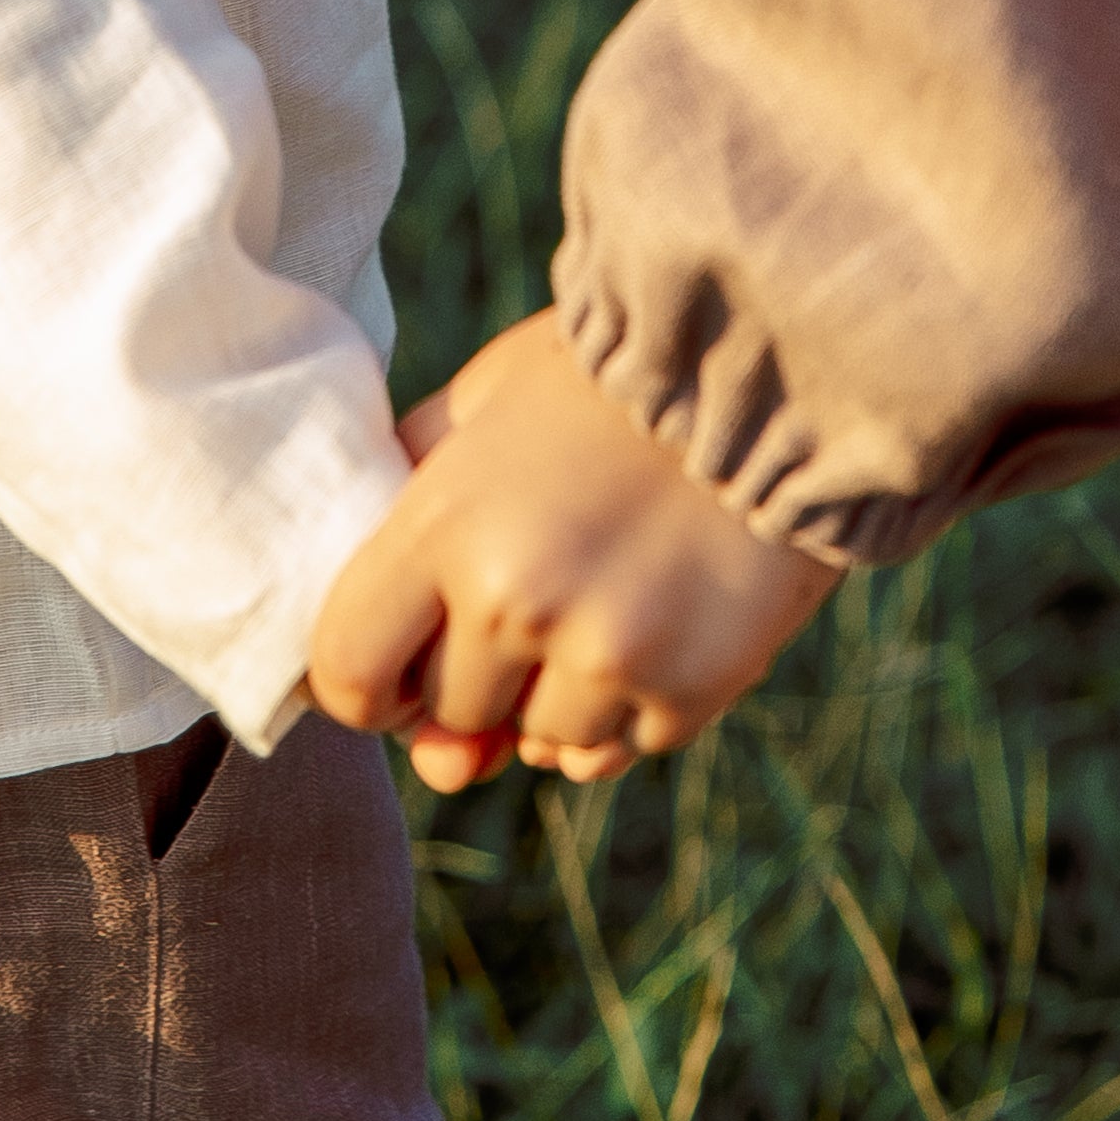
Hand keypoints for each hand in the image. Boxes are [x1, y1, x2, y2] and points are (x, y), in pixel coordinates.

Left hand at [308, 310, 839, 794]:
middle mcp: (517, 601)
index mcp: (445, 524)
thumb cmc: (609, 380)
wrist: (774, 370)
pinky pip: (617, 750)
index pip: (345, 670)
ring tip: (603, 593)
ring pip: (537, 740)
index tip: (396, 668)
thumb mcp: (483, 401)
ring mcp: (605, 655)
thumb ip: (409, 497)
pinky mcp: (687, 692)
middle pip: (448, 712)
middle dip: (474, 673)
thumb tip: (367, 622)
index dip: (364, 685)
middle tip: (530, 591)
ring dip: (554, 695)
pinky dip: (624, 708)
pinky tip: (655, 619)